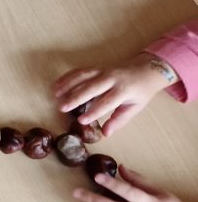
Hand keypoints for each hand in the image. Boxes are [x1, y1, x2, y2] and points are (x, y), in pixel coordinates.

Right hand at [54, 53, 175, 135]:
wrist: (146, 69)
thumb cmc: (140, 92)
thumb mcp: (134, 108)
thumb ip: (119, 120)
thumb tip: (105, 133)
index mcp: (124, 90)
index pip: (106, 102)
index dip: (93, 112)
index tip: (81, 121)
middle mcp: (112, 79)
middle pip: (91, 87)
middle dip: (75, 97)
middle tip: (62, 107)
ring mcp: (103, 71)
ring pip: (83, 76)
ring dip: (68, 84)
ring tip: (55, 94)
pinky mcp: (97, 67)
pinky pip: (80, 71)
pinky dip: (68, 77)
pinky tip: (58, 84)